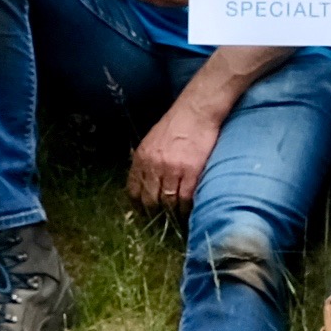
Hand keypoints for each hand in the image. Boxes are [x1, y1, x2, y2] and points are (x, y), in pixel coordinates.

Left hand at [126, 93, 221, 211]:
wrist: (197, 110)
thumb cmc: (176, 123)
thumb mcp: (152, 140)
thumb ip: (146, 161)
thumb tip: (144, 182)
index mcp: (141, 157)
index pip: (133, 190)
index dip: (138, 205)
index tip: (143, 212)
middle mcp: (154, 165)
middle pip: (150, 200)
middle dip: (154, 213)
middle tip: (160, 220)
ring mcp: (172, 169)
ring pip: (168, 202)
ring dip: (171, 213)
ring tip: (175, 218)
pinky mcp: (191, 171)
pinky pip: (185, 198)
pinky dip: (185, 208)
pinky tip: (187, 210)